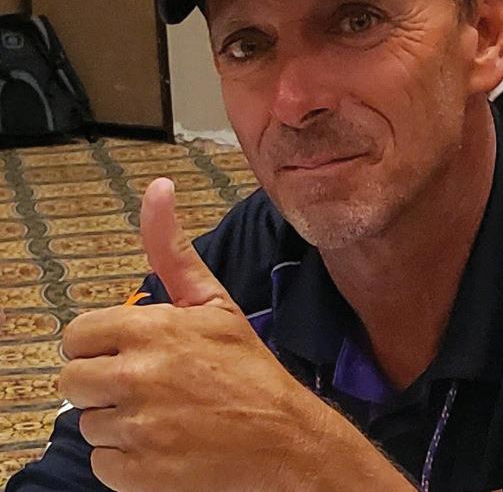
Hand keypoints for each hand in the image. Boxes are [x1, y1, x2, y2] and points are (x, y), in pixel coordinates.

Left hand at [59, 178, 326, 491]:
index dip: (103, 341)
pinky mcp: (137, 475)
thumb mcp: (213, 301)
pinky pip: (102, 462)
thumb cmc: (247, 366)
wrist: (283, 439)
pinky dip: (126, 459)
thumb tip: (158, 186)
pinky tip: (163, 444)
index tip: (131, 348)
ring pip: (89, 421)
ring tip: (162, 413)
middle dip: (103, 379)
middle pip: (73, 378)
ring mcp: (136, 428)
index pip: (78, 334)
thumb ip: (171, 248)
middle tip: (146, 382)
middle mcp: (136, 375)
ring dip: (117, 419)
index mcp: (151, 328)